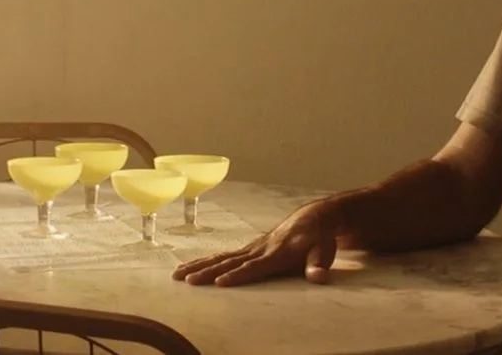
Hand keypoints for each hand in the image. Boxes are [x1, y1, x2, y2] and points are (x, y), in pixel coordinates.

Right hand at [173, 199, 346, 285]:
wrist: (312, 219)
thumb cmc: (318, 238)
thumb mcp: (324, 251)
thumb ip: (318, 264)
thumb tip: (318, 277)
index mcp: (276, 253)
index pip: (254, 267)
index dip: (237, 274)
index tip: (219, 282)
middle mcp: (259, 250)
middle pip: (229, 262)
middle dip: (207, 272)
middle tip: (187, 280)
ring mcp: (251, 248)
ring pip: (220, 257)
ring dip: (198, 266)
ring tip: (177, 275)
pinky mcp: (247, 249)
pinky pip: (222, 255)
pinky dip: (204, 261)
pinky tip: (189, 268)